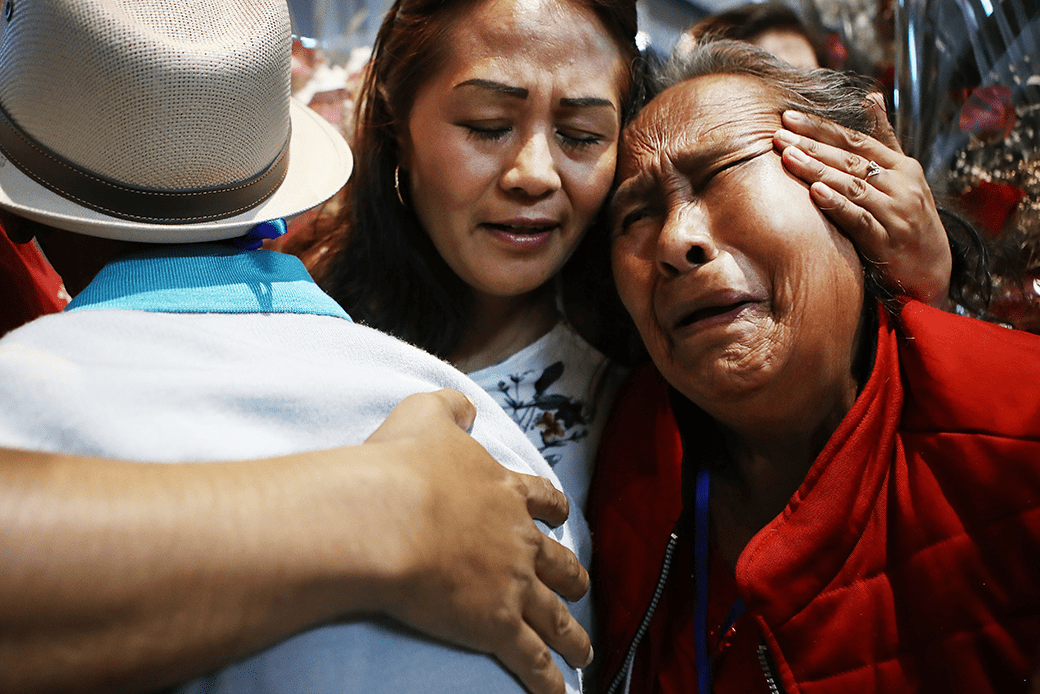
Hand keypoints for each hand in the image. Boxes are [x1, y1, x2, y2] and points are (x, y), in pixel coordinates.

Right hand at [364, 389, 592, 693]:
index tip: (560, 515)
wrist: (390, 517)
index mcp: (503, 492)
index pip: (540, 500)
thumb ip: (450, 408)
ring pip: (555, 615)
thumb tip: (466, 407)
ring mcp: (513, 583)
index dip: (552, 510)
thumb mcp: (425, 415)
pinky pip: (532, 659)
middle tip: (581, 588)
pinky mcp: (497, 624)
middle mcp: (518, 538)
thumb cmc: (401, 466)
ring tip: (585, 652)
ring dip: (572, 636)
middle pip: (557, 561)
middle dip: (571, 577)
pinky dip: (549, 680)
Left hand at [774, 96, 952, 309]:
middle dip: (812, 145)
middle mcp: (902, 186)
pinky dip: (838, 205)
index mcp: (902, 167)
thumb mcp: (903, 177)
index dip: (822, 128)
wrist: (933, 271)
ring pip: (852, 186)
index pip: (857, 140)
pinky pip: (859, 219)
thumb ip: (884, 139)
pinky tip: (815, 192)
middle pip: (850, 161)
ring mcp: (896, 214)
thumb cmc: (910, 219)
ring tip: (787, 157)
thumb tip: (871, 96)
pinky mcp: (888, 242)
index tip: (789, 117)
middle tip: (779, 135)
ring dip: (817, 170)